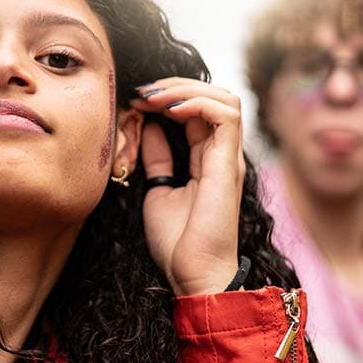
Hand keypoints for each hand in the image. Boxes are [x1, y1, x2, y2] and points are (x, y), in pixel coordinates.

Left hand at [129, 78, 244, 295]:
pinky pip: (226, 116)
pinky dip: (197, 103)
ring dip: (186, 90)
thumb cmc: (178, 243)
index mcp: (207, 159)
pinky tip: (168, 109)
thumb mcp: (157, 190)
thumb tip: (147, 125)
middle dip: (176, 86)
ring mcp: (228, 158)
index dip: (168, 97)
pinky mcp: (228, 165)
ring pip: (225, 98)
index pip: (197, 111)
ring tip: (153, 97)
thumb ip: (157, 158)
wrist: (193, 276)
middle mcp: (221, 155)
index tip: (134, 100)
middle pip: (214, 97)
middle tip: (142, 91)